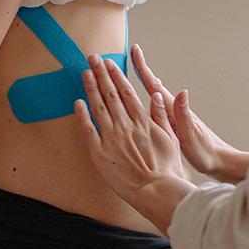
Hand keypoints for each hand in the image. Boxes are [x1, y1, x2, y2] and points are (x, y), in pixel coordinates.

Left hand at [76, 55, 193, 230]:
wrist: (156, 191)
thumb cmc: (166, 169)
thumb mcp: (171, 139)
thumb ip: (161, 116)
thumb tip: (156, 96)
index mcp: (143, 121)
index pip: (127, 92)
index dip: (117, 76)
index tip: (110, 63)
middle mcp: (126, 126)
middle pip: (111, 94)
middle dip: (101, 74)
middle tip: (92, 58)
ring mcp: (112, 138)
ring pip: (98, 107)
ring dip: (91, 88)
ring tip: (84, 72)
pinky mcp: (100, 153)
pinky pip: (88, 130)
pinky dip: (82, 115)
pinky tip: (77, 102)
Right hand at [130, 45, 243, 181]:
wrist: (219, 162)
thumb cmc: (206, 152)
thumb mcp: (191, 135)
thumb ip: (184, 114)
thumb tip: (182, 92)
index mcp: (172, 110)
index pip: (153, 85)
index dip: (143, 68)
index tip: (134, 50)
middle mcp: (172, 110)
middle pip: (150, 85)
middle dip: (137, 70)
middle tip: (125, 56)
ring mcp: (172, 117)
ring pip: (151, 95)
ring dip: (139, 82)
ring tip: (127, 73)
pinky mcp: (172, 125)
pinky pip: (153, 107)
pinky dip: (145, 99)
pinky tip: (142, 100)